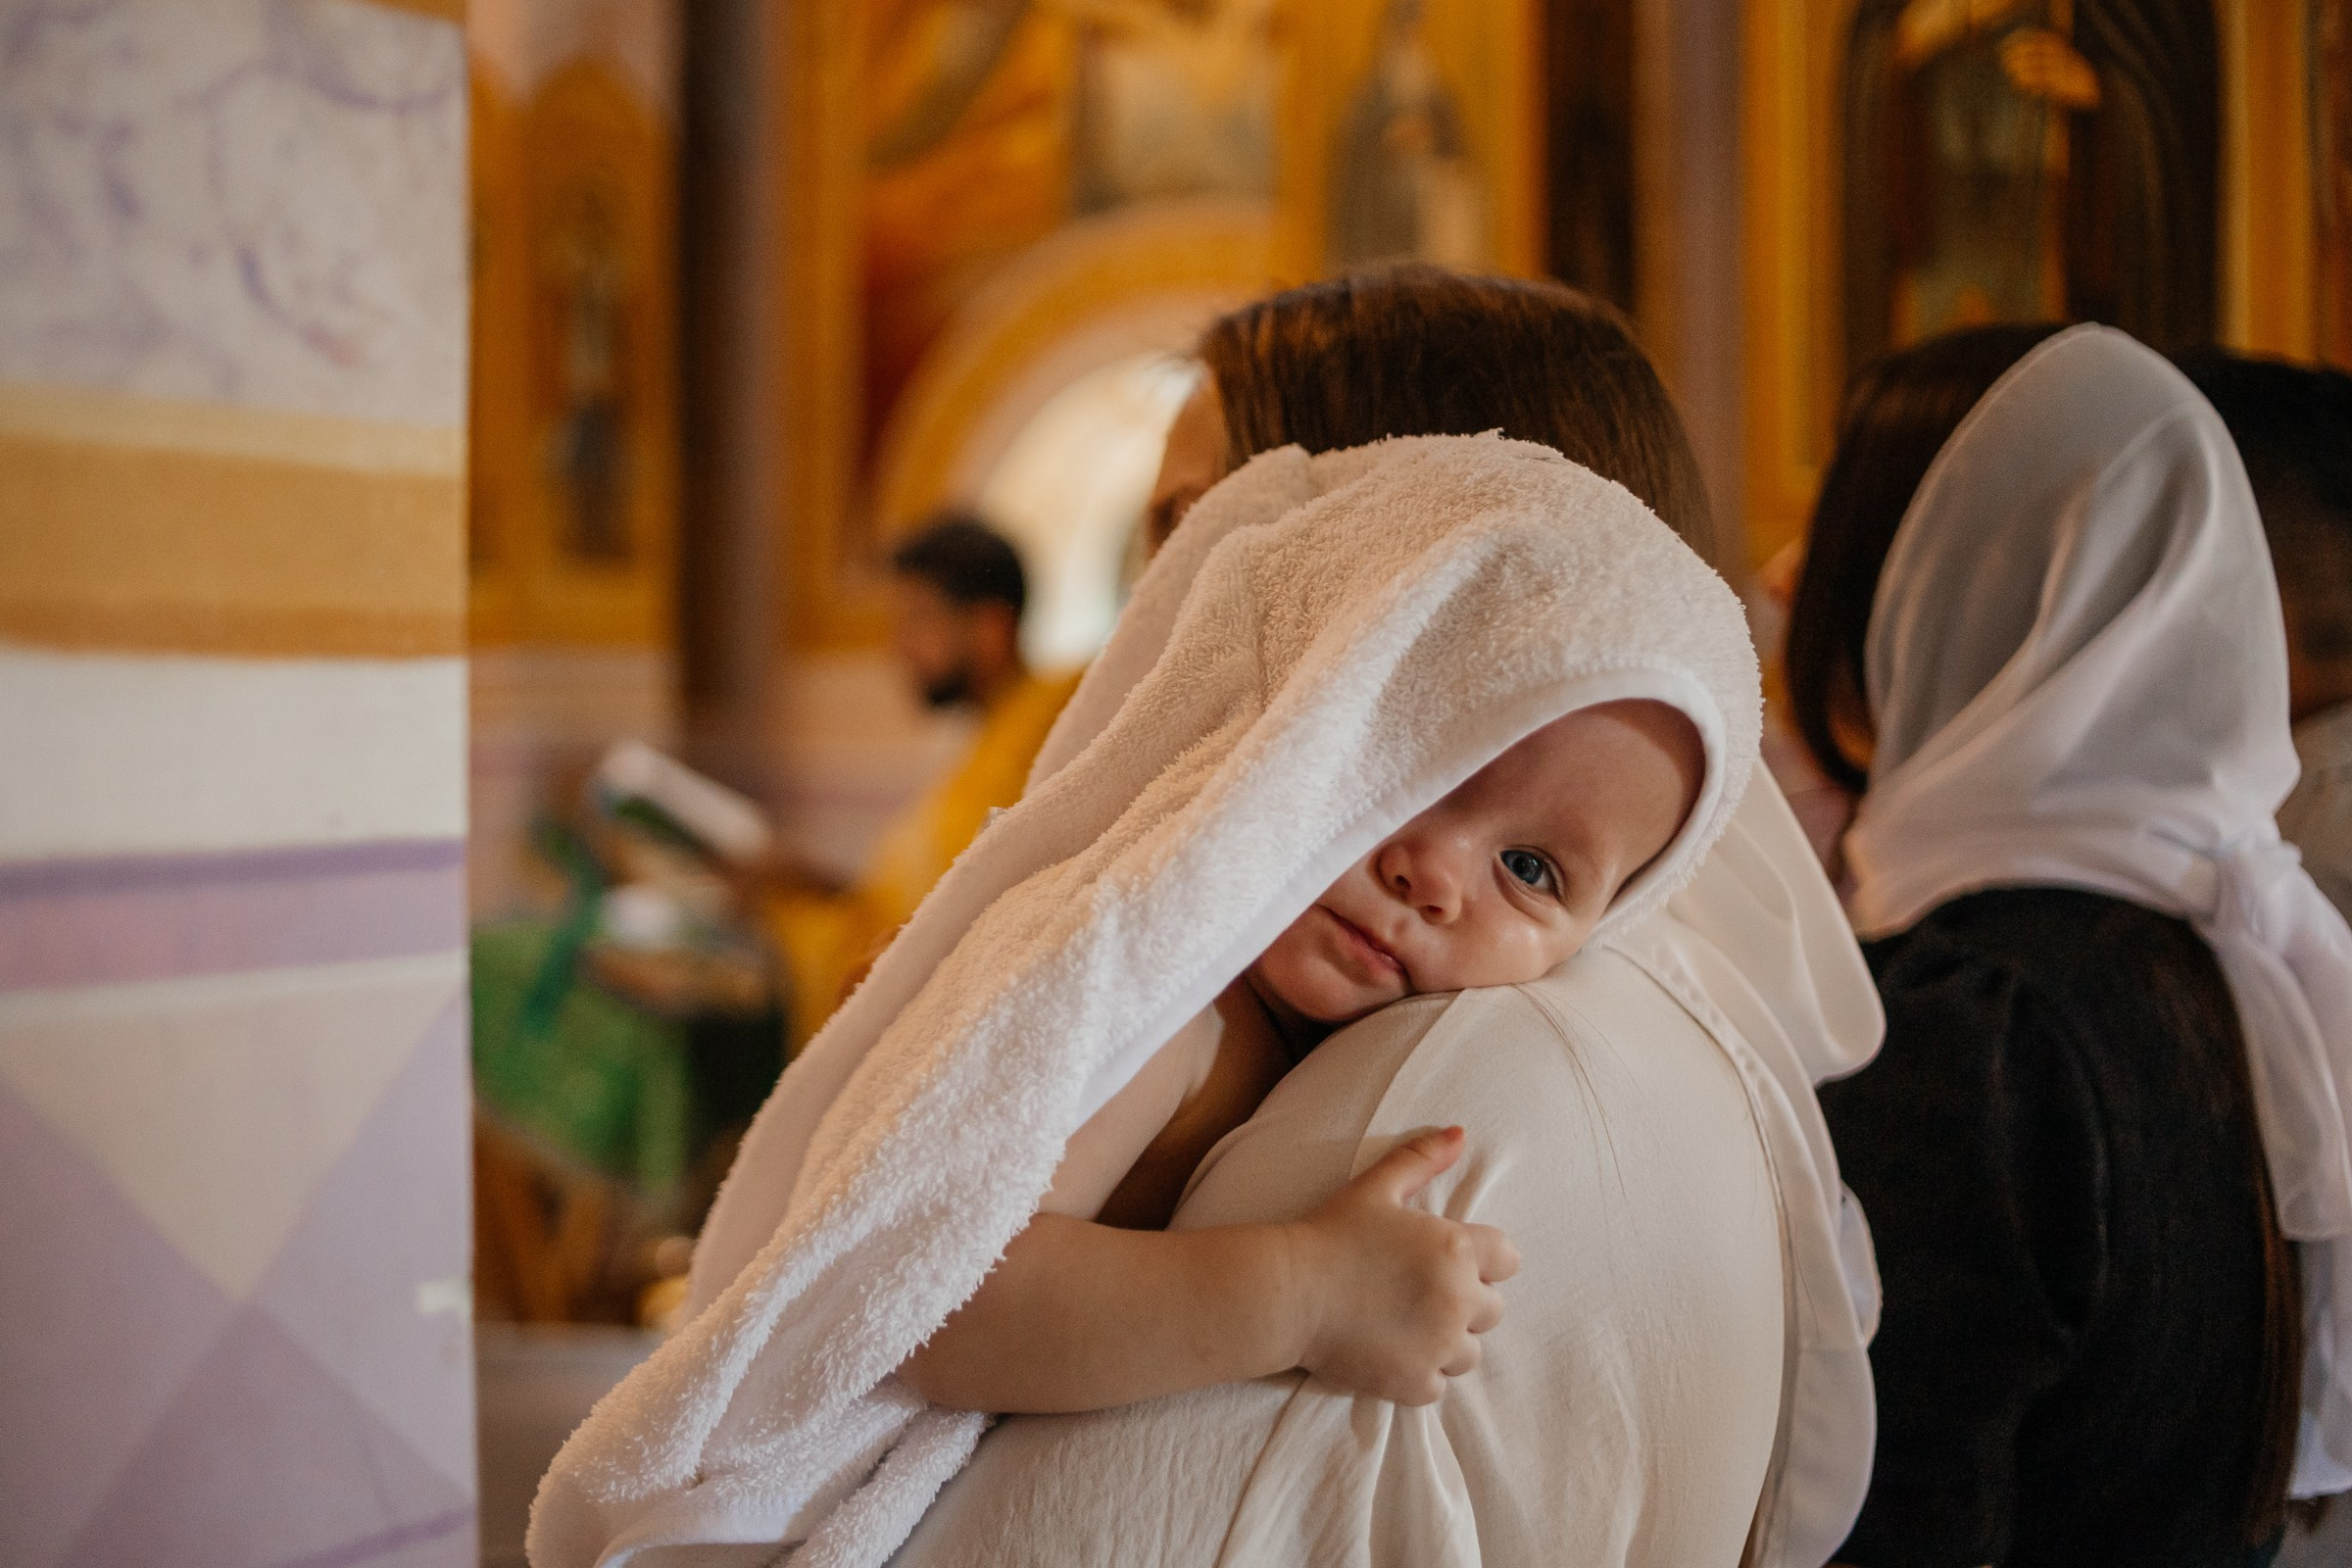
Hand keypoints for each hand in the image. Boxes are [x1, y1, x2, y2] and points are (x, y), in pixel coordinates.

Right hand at [1288, 1126, 1519, 1404]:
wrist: (1288, 1294)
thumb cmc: (1330, 1234)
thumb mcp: (1376, 1188)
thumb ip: (1421, 1158)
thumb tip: (1460, 1133)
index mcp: (1456, 1250)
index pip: (1507, 1260)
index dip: (1479, 1259)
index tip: (1444, 1261)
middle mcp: (1458, 1300)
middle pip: (1492, 1310)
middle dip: (1463, 1302)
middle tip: (1416, 1293)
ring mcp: (1440, 1347)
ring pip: (1469, 1351)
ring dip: (1445, 1341)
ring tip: (1404, 1325)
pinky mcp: (1417, 1383)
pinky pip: (1438, 1384)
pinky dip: (1419, 1373)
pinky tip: (1389, 1351)